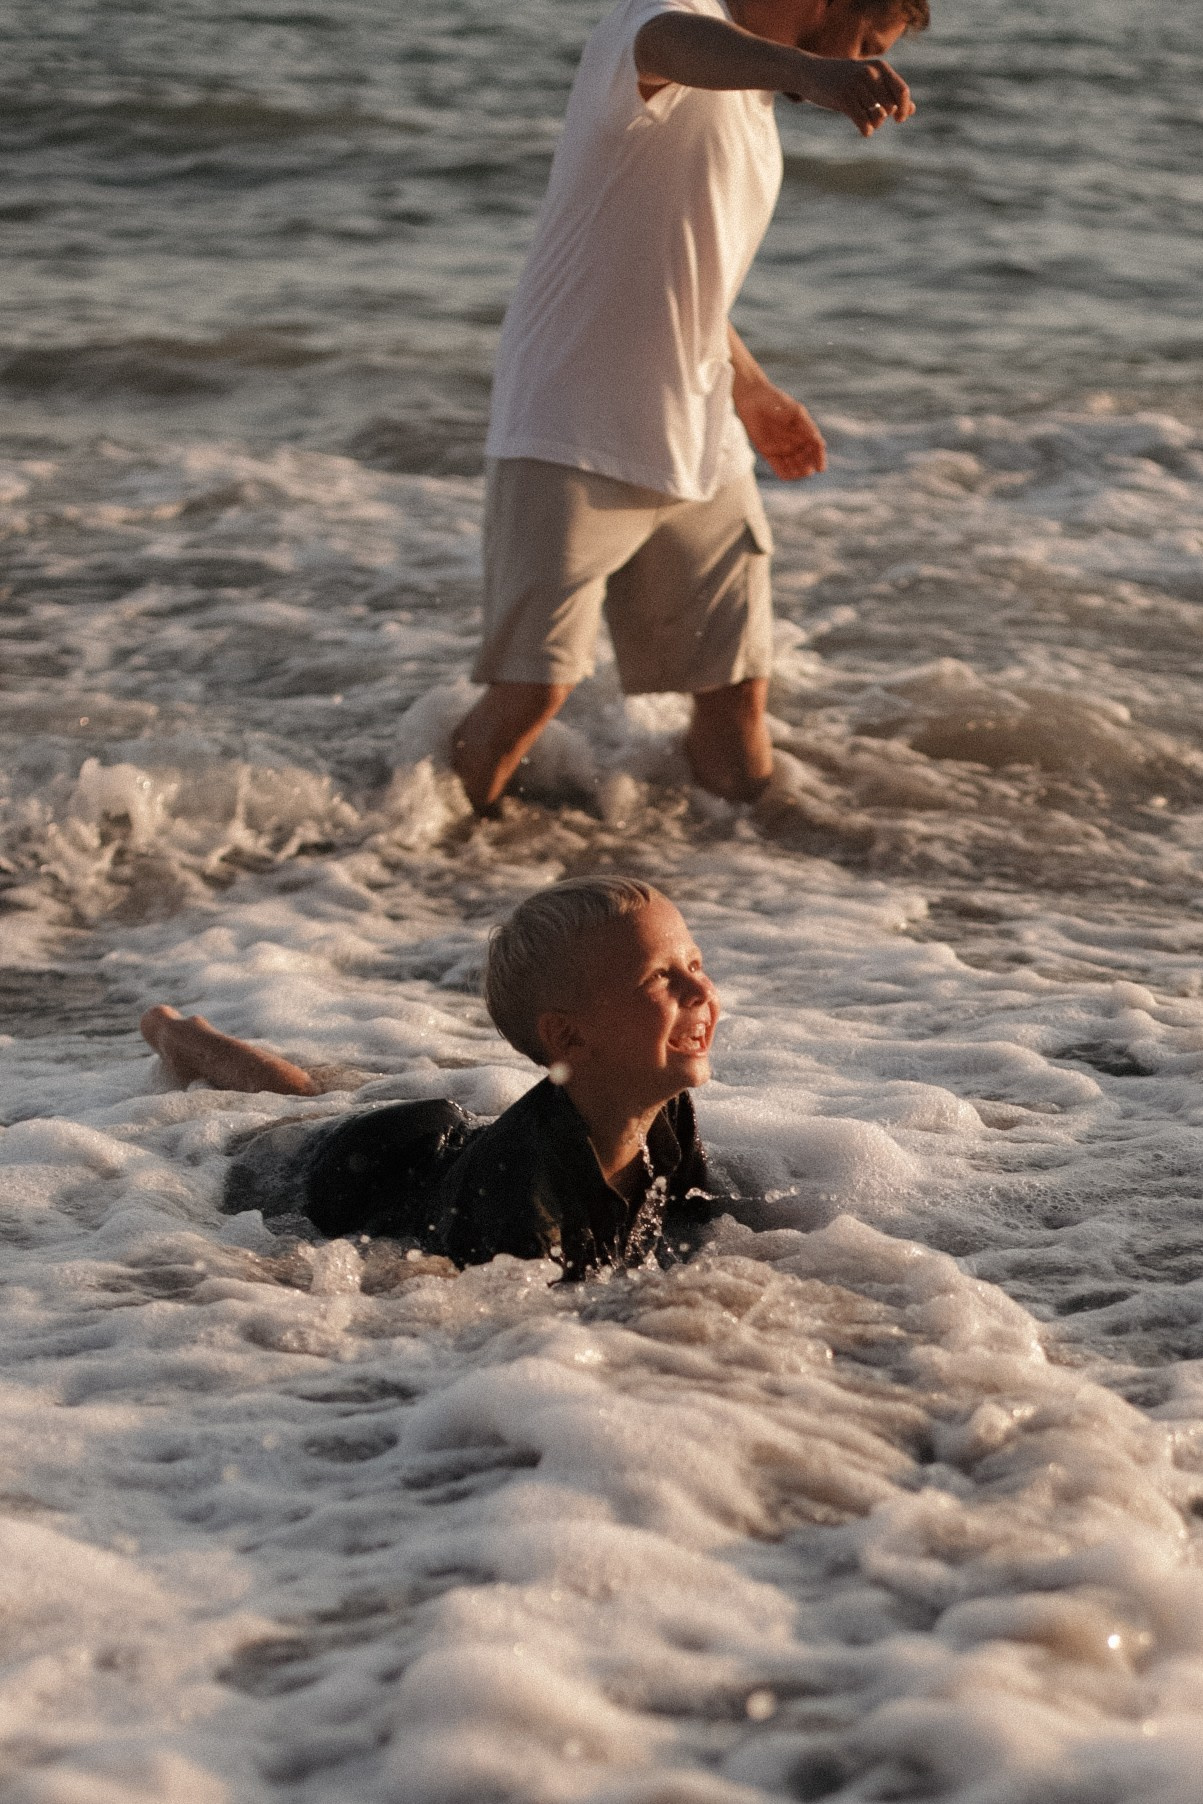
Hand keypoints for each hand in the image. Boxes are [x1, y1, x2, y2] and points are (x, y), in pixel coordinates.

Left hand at [735, 382, 825, 480]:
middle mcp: (794, 441)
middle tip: (809, 469)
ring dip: (798, 472)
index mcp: (803, 431)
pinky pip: (778, 468)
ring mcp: (781, 448)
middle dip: (808, 467)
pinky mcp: (768, 452)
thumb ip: (806, 426)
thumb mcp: (795, 412)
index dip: (819, 459)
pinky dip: (785, 473)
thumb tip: (818, 440)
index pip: (815, 448)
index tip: (821, 468)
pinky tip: (790, 476)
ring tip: (801, 473)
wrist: (753, 399)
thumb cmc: (776, 401)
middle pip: (805, 460)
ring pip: (793, 466)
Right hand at [787, 55, 912, 136]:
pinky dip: (866, 130)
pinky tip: (865, 131)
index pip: (902, 91)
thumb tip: (912, 110)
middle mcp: (869, 73)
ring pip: (877, 115)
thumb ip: (890, 92)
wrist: (811, 72)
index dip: (904, 108)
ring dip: (874, 124)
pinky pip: (863, 121)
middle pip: (890, 106)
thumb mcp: (868, 81)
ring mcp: (856, 85)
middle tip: (874, 117)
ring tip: (866, 121)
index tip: (900, 119)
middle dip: (885, 117)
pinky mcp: (843, 98)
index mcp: (879, 67)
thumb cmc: (843, 78)